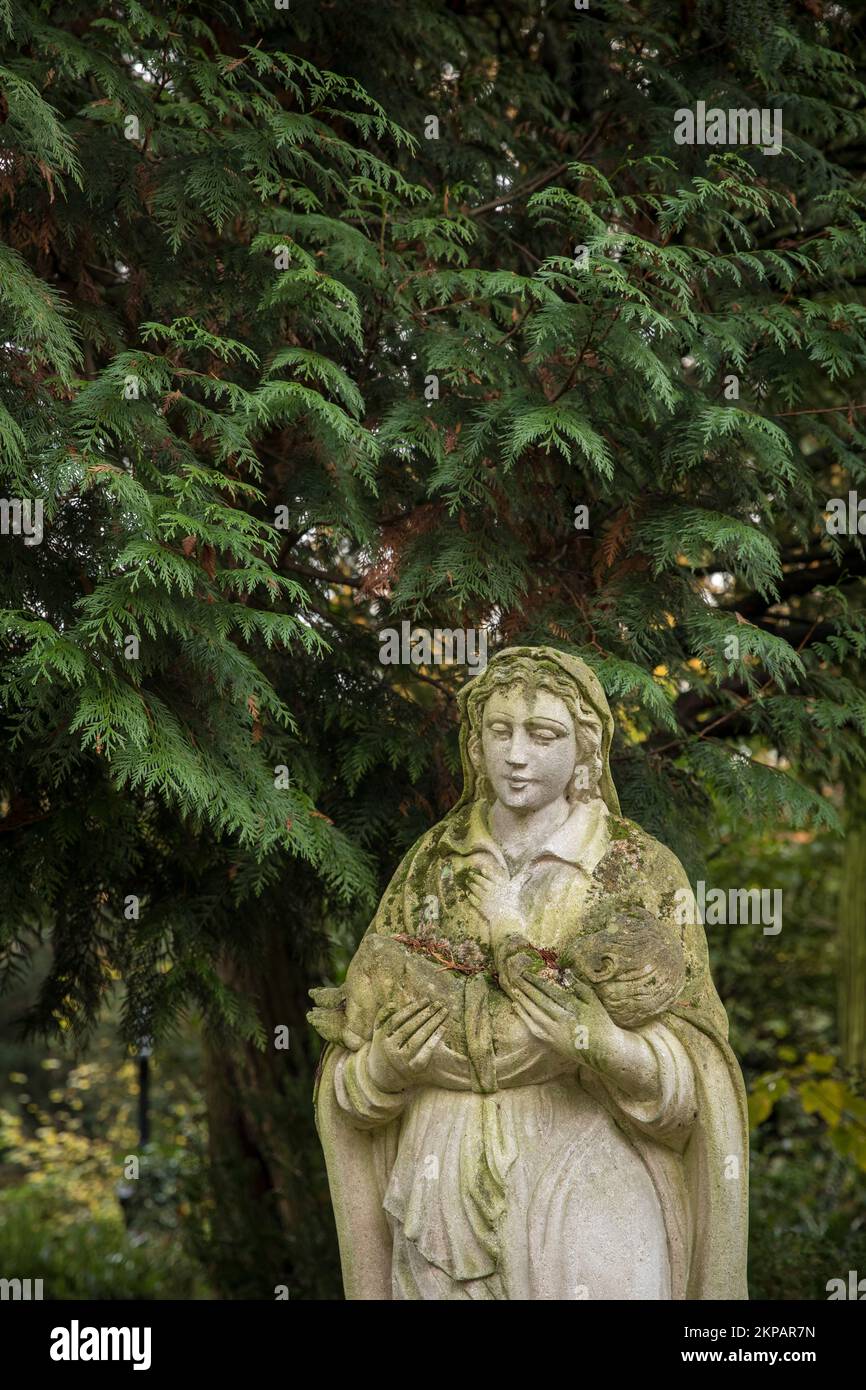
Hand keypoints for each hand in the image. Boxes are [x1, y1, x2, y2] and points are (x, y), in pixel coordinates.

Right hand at [366, 999, 449, 1092]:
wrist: (386, 1077)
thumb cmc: (385, 1048)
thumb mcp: (379, 1032)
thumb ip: (384, 1016)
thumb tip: (393, 1003)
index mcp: (381, 1038)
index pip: (397, 1019)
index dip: (412, 1008)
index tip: (425, 1000)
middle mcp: (390, 1050)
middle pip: (410, 1027)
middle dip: (425, 1013)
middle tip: (438, 1004)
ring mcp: (402, 1060)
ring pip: (419, 1037)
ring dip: (433, 1023)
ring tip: (443, 1012)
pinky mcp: (414, 1067)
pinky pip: (427, 1050)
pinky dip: (436, 1038)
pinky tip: (444, 1027)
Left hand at [466, 862, 522, 928]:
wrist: (507, 918)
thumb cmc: (513, 902)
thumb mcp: (517, 888)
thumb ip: (521, 878)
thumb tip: (530, 871)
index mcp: (500, 884)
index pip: (492, 876)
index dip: (486, 872)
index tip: (482, 869)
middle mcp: (491, 889)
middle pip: (482, 881)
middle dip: (476, 877)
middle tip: (470, 874)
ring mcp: (485, 898)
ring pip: (476, 889)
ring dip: (471, 885)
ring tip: (468, 882)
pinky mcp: (480, 906)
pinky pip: (474, 900)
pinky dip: (470, 896)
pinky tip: (468, 894)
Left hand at [503, 961, 659, 1099]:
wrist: (603, 1050)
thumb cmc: (600, 1022)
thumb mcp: (593, 1001)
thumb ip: (579, 986)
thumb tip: (565, 972)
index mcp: (573, 1009)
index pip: (550, 992)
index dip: (537, 982)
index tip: (526, 973)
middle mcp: (561, 1021)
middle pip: (539, 1002)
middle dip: (526, 989)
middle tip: (515, 977)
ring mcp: (555, 1033)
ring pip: (534, 1015)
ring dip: (522, 1001)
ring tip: (513, 989)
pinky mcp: (551, 1042)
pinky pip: (533, 1028)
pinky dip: (523, 1017)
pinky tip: (516, 1007)